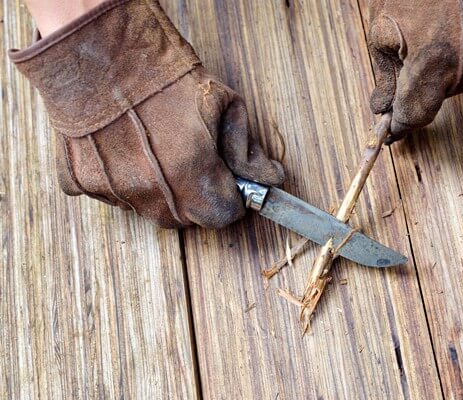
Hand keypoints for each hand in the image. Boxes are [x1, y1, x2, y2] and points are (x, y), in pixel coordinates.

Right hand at [11, 0, 283, 228]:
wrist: (101, 52)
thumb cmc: (165, 74)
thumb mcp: (224, 104)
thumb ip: (246, 150)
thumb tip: (268, 178)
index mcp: (191, 172)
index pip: (223, 214)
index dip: (232, 200)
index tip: (231, 185)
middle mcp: (153, 192)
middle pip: (188, 218)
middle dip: (200, 196)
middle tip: (197, 162)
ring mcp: (117, 191)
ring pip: (153, 211)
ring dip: (166, 192)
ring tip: (160, 151)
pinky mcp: (85, 184)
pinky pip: (119, 196)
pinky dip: (129, 181)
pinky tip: (129, 150)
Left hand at [368, 0, 462, 142]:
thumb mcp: (384, 27)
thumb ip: (387, 75)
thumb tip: (383, 109)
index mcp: (435, 59)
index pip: (418, 114)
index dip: (403, 121)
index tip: (394, 128)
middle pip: (445, 95)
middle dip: (425, 83)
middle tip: (414, 54)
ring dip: (453, 67)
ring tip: (443, 29)